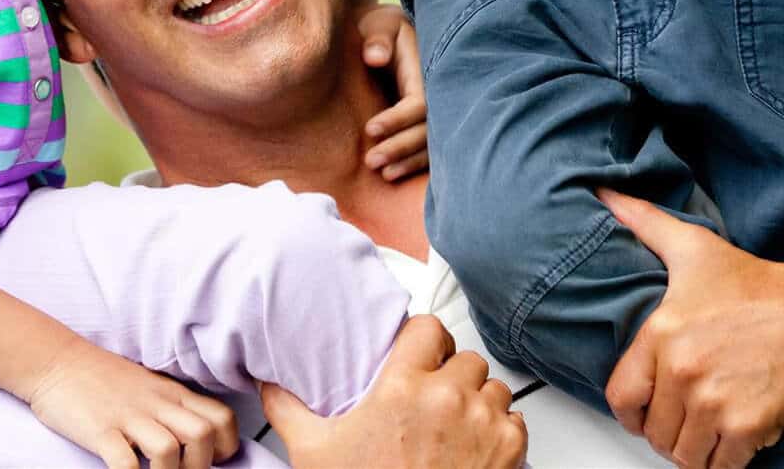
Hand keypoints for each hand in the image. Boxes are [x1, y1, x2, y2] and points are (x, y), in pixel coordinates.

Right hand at [26, 336, 238, 468]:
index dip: (226, 446)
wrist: (59, 361)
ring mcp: (128, 416)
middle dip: (201, 465)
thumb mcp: (149, 387)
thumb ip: (171, 408)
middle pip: (202, 435)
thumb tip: (195, 438)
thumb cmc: (103, 378)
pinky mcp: (100, 430)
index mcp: (173, 394)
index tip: (214, 462)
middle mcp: (157, 403)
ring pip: (168, 449)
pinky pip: (124, 462)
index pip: (221, 417)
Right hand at [261, 316, 525, 468]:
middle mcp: (447, 397)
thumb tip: (270, 386)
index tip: (420, 359)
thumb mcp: (316, 454)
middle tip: (434, 405)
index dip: (425, 342)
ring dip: (477, 403)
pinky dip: (500, 431)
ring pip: (492, 387)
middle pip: (464, 359)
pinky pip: (514, 419)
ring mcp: (482, 421)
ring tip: (454, 430)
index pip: (428, 328)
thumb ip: (291, 411)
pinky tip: (475, 448)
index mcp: (402, 387)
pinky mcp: (509, 448)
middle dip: (452, 378)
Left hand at [359, 6, 427, 179]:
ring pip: (431, 142)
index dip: (397, 119)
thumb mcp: (379, 23)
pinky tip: (395, 174)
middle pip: (428, 128)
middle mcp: (437, 91)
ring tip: (383, 173)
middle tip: (371, 161)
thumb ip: (377, 37)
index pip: (419, 103)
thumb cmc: (382, 27)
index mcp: (427, 68)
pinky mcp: (432, 120)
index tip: (370, 129)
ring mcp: (438, 107)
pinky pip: (431, 147)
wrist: (390, 33)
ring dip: (407, 160)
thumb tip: (375, 57)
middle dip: (401, 147)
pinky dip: (415, 163)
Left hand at [599, 190, 783, 468]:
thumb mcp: (694, 247)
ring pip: (684, 456)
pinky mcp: (748, 427)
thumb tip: (607, 194)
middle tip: (692, 412)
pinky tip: (737, 435)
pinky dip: (726, 461)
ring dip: (697, 449)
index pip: (622, 398)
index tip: (649, 408)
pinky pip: (720, 468)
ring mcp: (714, 402)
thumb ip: (645, 222)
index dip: (634, 410)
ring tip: (712, 424)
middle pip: (655, 433)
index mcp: (661, 333)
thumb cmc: (757, 286)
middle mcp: (682, 370)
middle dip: (671, 428)